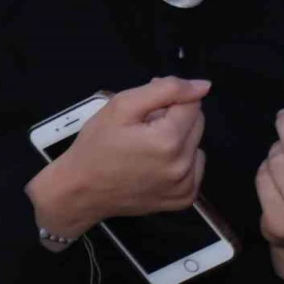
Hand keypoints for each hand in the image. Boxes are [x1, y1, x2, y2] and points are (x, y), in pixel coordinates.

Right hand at [26, 77, 210, 241]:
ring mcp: (184, 185)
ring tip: (147, 147)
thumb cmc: (96, 147)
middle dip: (173, 118)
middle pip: (196, 122)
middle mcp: (182, 165)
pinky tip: (156, 163)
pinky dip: (180, 161)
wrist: (81, 190)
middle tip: (142, 127)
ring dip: (178, 139)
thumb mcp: (122, 105)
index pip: (192, 101)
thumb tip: (202, 86)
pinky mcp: (183, 198)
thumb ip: (165, 89)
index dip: (168, 99)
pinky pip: (195, 167)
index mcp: (168, 139)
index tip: (146, 109)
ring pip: (196, 144)